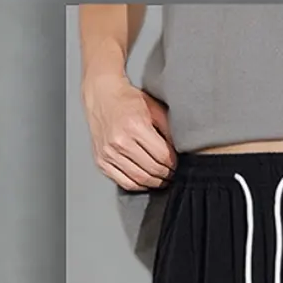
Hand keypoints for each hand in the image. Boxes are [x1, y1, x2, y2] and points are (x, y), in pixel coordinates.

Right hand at [83, 76, 175, 190]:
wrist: (102, 97)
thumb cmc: (128, 101)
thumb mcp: (154, 108)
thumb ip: (168, 129)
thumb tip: (181, 151)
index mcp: (135, 126)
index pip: (162, 155)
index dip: (173, 164)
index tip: (178, 165)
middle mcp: (120, 141)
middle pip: (151, 169)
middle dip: (166, 175)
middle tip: (173, 175)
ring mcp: (109, 153)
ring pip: (138, 179)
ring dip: (154, 183)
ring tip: (162, 179)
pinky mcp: (101, 161)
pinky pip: (123, 182)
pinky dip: (138, 186)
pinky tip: (146, 182)